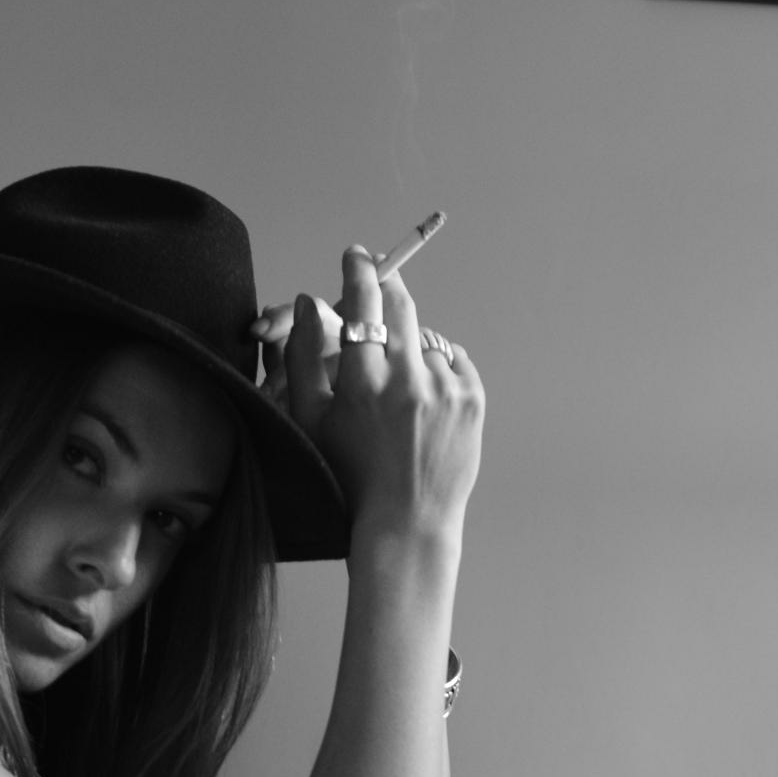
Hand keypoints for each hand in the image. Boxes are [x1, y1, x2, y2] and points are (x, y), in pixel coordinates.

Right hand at [257, 248, 481, 556]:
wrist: (407, 521)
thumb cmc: (350, 474)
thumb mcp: (312, 420)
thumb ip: (305, 355)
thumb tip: (309, 301)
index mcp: (363, 379)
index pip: (364, 300)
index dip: (360, 269)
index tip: (358, 255)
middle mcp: (408, 377)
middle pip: (400, 303)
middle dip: (388, 285)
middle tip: (379, 281)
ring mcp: (446, 387)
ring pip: (424, 337)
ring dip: (409, 346)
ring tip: (398, 387)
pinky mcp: (472, 399)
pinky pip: (453, 360)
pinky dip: (438, 368)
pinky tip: (424, 399)